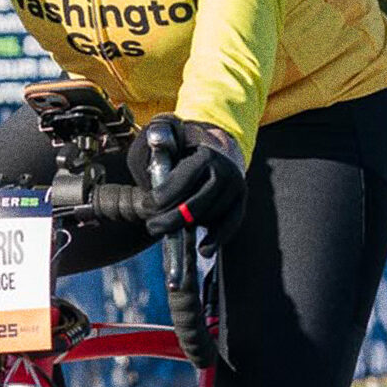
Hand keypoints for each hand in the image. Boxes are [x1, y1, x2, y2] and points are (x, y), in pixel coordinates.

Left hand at [127, 115, 245, 255]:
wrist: (216, 143)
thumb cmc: (183, 144)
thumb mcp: (163, 137)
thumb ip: (150, 150)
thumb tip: (148, 176)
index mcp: (205, 155)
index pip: (181, 182)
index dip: (160, 198)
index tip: (145, 207)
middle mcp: (224, 171)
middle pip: (195, 206)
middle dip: (169, 220)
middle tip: (151, 226)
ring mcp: (235, 187)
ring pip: (208, 217)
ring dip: (186, 225)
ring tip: (167, 224)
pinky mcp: (241, 200)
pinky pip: (230, 223)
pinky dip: (217, 238)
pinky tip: (204, 249)